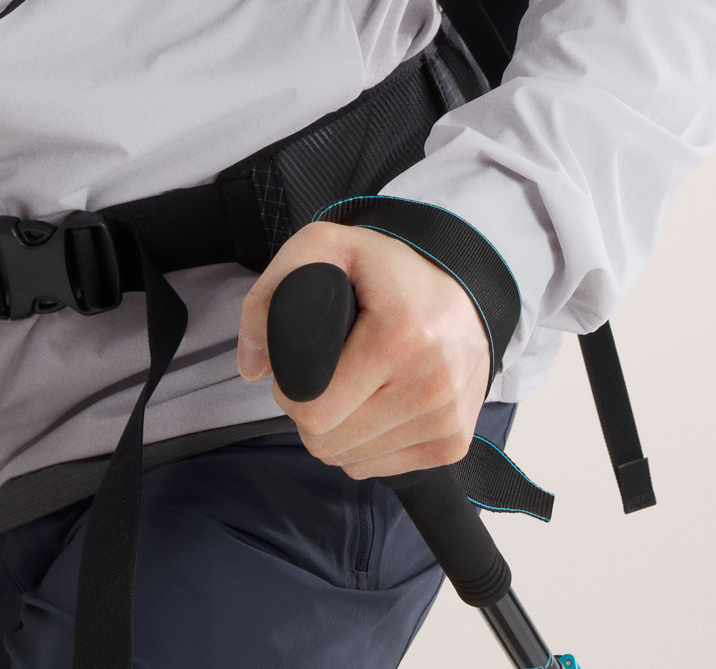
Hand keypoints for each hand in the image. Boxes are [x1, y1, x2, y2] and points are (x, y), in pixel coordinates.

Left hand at [236, 220, 490, 479]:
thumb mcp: (324, 248)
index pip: (314, 409)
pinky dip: (366, 444)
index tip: (300, 365)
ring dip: (338, 431)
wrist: (465, 286)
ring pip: (351, 461)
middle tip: (325, 374)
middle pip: (328, 441)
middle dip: (311, 412)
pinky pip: (380, 468)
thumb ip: (269, 295)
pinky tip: (379, 404)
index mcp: (400, 336)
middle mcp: (432, 383)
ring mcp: (446, 419)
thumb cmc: (387, 269)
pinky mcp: (453, 443)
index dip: (291, 390)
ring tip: (355, 385)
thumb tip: (250, 370)